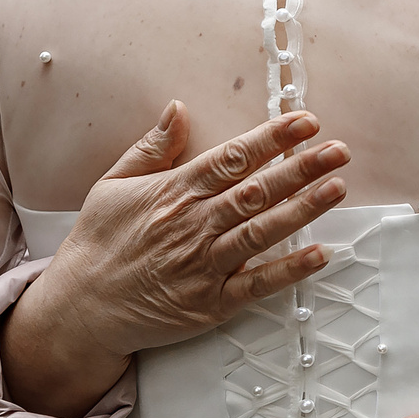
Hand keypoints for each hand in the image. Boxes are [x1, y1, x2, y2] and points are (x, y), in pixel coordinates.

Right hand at [1, 104, 348, 417]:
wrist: (80, 309)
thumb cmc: (99, 243)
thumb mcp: (114, 185)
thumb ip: (152, 148)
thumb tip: (178, 108)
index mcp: (174, 193)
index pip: (231, 158)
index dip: (271, 139)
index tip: (306, 122)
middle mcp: (193, 226)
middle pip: (256, 191)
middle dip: (300, 168)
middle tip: (339, 150)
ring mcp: (204, 266)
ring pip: (262, 232)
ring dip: (302, 209)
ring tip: (337, 187)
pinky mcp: (211, 304)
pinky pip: (257, 285)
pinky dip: (289, 270)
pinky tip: (320, 253)